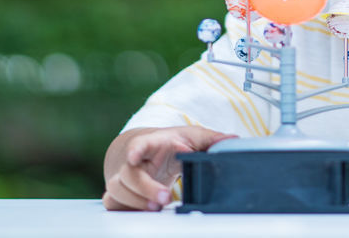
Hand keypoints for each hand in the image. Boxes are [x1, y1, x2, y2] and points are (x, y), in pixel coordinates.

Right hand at [102, 126, 234, 210]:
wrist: (146, 153)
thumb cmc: (171, 143)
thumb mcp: (192, 136)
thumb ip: (211, 139)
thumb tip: (234, 140)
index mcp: (151, 143)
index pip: (139, 144)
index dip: (135, 150)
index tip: (134, 156)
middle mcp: (132, 161)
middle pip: (129, 174)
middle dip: (145, 188)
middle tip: (165, 198)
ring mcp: (123, 178)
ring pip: (116, 191)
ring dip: (136, 202)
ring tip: (157, 208)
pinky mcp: (119, 194)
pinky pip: (113, 205)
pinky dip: (127, 210)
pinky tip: (145, 212)